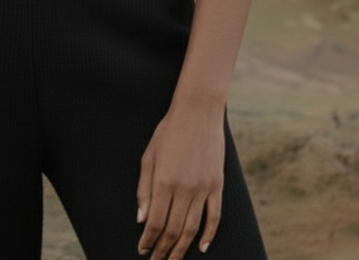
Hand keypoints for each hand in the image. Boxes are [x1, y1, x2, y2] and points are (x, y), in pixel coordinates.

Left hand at [136, 101, 223, 258]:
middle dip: (163, 249)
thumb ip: (144, 188)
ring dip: (181, 248)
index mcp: (163, 181)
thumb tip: (142, 219)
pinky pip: (214, 217)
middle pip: (173, 230)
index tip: (143, 250)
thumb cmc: (169, 132)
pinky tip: (201, 247)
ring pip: (192, 228)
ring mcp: (202, 188)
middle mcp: (184, 189)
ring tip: (174, 259)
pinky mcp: (217, 185)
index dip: (148, 240)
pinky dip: (208, 235)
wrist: (198, 113)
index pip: (155, 222)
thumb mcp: (149, 156)